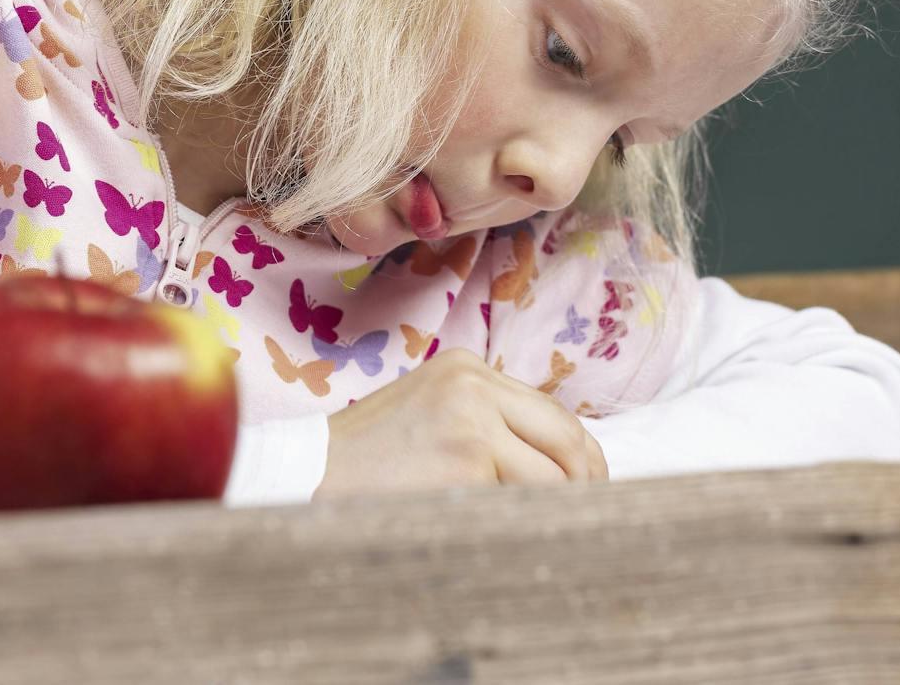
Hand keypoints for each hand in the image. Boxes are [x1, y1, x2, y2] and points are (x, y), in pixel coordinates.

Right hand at [311, 348, 608, 500]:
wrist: (310, 473)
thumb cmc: (368, 457)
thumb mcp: (431, 411)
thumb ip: (487, 421)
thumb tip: (559, 463)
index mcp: (467, 367)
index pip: (552, 411)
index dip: (579, 454)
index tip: (587, 486)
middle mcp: (475, 383)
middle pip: (568, 436)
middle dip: (587, 481)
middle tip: (590, 515)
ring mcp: (474, 419)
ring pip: (554, 473)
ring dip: (559, 507)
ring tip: (547, 529)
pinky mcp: (469, 459)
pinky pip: (523, 500)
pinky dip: (526, 521)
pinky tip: (510, 533)